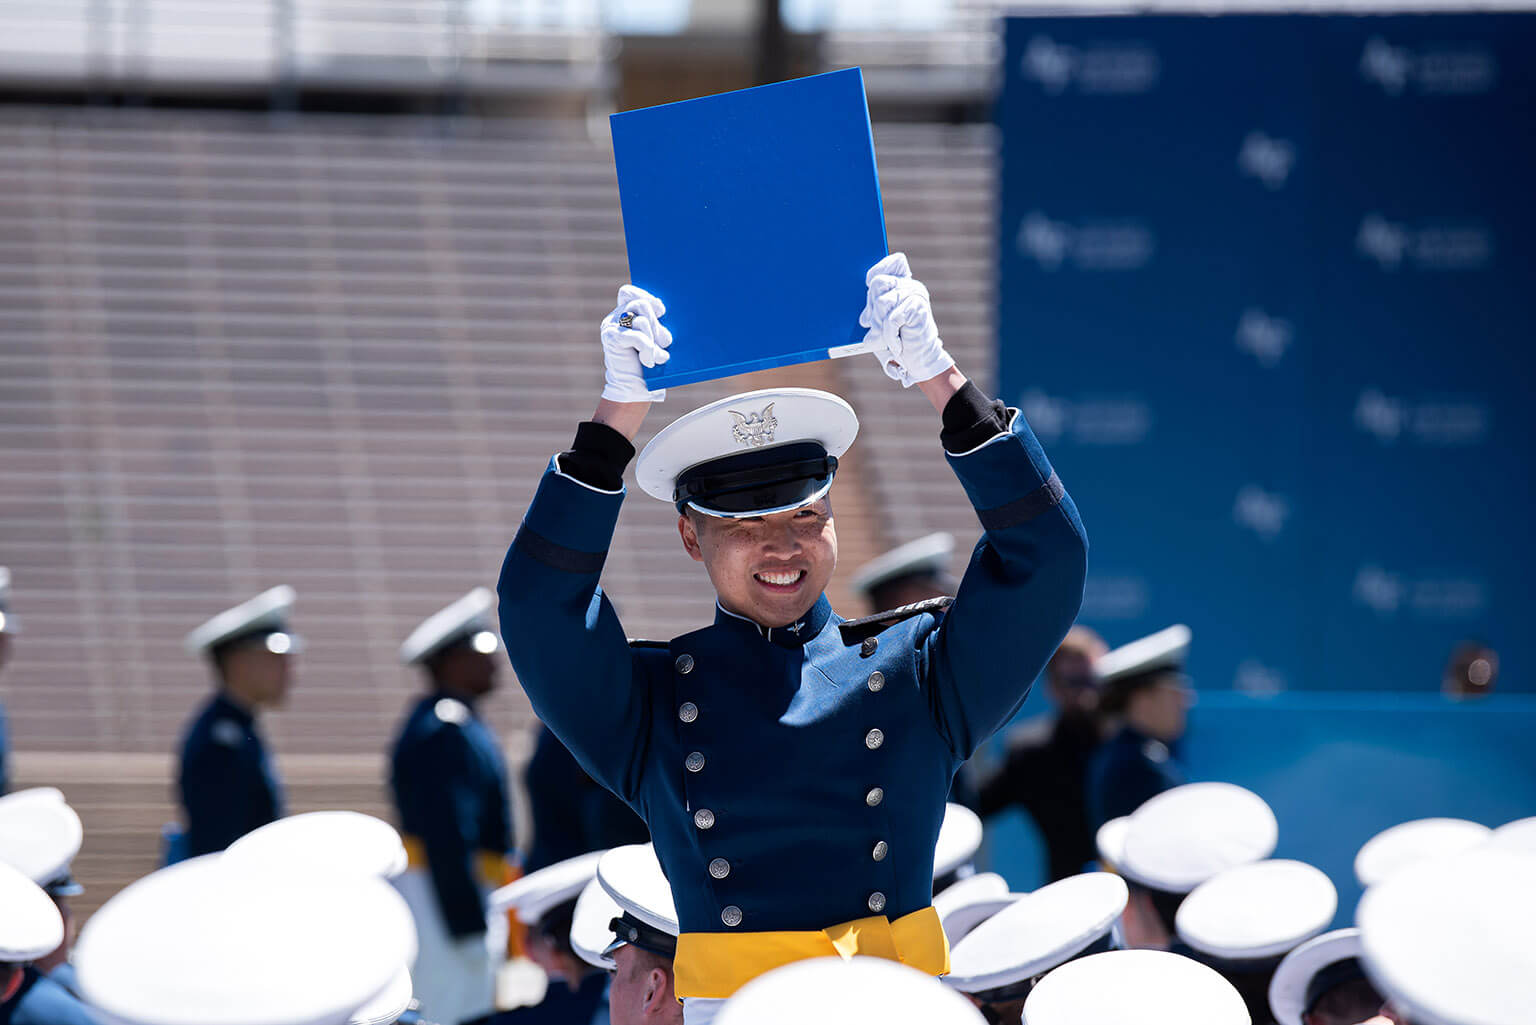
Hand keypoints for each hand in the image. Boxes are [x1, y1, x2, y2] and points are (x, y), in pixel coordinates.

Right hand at [599, 284, 671, 403]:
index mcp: (625, 313)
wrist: (636, 390)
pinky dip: (647, 349)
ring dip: (655, 340)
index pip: (629, 292)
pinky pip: (636, 336)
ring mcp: (611, 327)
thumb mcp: (656, 340)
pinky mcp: (611, 339)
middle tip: (666, 342)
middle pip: (641, 304)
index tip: (662, 311)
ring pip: (642, 320)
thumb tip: (664, 311)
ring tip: (659, 357)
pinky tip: (649, 362)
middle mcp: (616, 317)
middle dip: (658, 324)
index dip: (647, 297)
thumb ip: (656, 323)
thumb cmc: (651, 365)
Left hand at [859, 252, 954, 387]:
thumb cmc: (897, 340)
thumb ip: (873, 310)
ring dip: (878, 326)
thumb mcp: (880, 322)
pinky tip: (896, 345)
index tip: (867, 284)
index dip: (877, 270)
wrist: (918, 360)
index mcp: (902, 284)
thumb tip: (863, 316)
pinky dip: (889, 336)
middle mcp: (910, 286)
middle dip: (871, 309)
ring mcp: (916, 295)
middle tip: (873, 328)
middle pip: (878, 283)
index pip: (894, 262)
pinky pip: (891, 319)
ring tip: (884, 340)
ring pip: (882, 302)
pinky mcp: (917, 308)